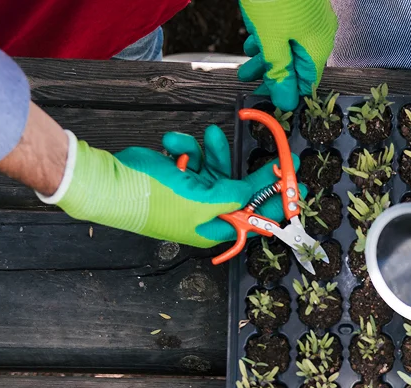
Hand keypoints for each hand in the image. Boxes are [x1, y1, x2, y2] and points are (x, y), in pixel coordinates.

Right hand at [51, 125, 296, 247]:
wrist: (112, 181)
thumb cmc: (153, 197)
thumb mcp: (201, 199)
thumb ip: (233, 196)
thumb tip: (256, 192)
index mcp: (212, 227)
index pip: (254, 219)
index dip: (276, 204)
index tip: (297, 190)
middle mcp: (205, 213)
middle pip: (241, 191)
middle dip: (252, 171)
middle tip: (279, 157)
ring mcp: (192, 193)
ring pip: (217, 167)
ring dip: (212, 150)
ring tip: (207, 137)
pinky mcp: (179, 174)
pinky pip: (195, 156)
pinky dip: (187, 146)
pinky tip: (172, 145)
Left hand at [237, 0, 336, 111]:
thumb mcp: (271, 40)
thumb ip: (279, 71)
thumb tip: (287, 101)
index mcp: (318, 45)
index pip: (308, 83)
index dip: (288, 94)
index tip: (267, 100)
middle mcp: (320, 31)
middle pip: (297, 64)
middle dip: (271, 75)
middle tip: (250, 84)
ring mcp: (311, 16)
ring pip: (289, 46)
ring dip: (266, 58)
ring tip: (244, 67)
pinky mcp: (299, 5)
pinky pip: (286, 29)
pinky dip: (269, 39)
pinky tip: (252, 42)